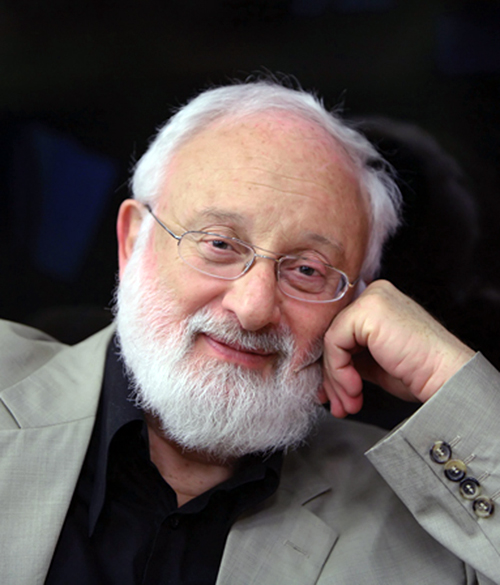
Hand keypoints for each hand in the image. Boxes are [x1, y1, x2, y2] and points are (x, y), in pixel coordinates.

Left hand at [319, 280, 474, 417]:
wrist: (447, 376)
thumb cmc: (421, 372)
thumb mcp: (377, 362)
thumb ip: (353, 357)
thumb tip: (327, 372)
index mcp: (378, 302)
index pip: (342, 331)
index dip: (334, 366)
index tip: (333, 394)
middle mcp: (374, 294)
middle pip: (335, 335)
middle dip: (333, 377)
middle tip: (339, 404)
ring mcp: (371, 299)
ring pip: (331, 341)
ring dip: (336, 380)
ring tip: (349, 403)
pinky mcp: (366, 311)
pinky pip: (334, 343)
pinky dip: (339, 371)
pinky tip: (355, 388)